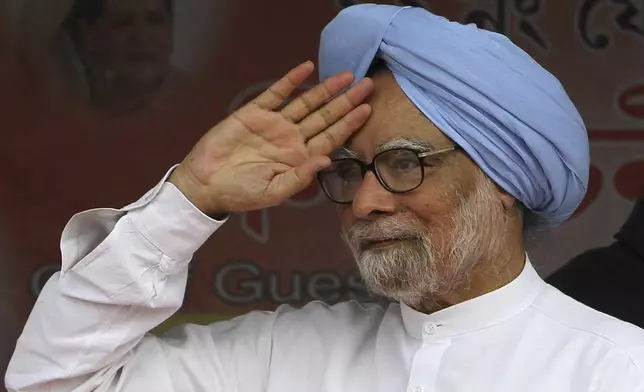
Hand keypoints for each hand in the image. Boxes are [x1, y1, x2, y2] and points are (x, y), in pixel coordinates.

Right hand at [169, 61, 372, 214]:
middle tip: (368, 85)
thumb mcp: (273, 192)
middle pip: (325, 116)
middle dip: (346, 102)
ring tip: (346, 76)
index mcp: (300, 158)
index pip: (331, 138)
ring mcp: (275, 124)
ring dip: (325, 89)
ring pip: (306, 102)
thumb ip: (300, 177)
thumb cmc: (241, 193)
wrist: (206, 183)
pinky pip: (276, 93)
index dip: (349, 124)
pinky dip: (291, 81)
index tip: (367, 109)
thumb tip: (326, 159)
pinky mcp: (255, 112)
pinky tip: (306, 68)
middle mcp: (292, 138)